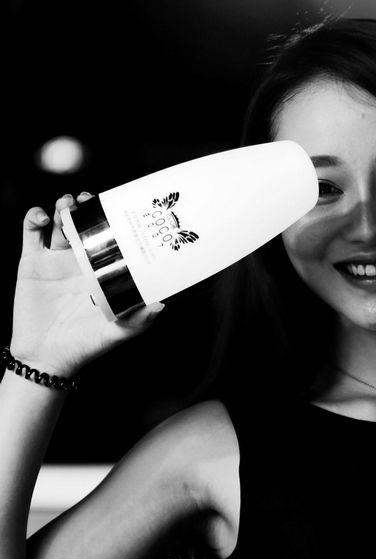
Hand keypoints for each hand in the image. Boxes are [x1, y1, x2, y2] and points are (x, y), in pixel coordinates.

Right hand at [10, 193, 163, 377]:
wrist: (46, 358)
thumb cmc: (85, 346)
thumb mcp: (117, 333)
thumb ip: (139, 320)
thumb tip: (162, 304)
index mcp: (102, 273)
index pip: (109, 239)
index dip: (112, 221)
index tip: (117, 208)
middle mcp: (80, 263)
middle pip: (85, 225)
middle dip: (87, 208)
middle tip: (90, 200)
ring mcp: (55, 261)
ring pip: (59, 224)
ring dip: (64, 208)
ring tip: (68, 205)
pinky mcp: (31, 263)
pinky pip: (31, 232)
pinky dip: (35, 217)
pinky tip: (44, 218)